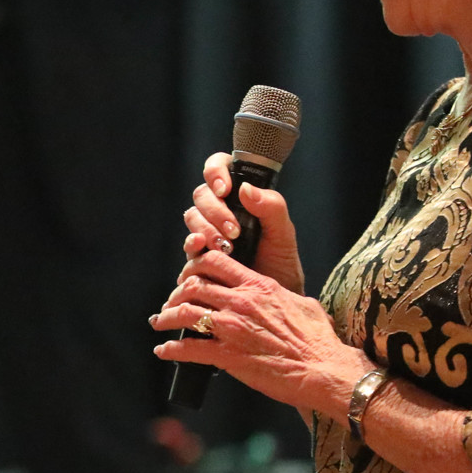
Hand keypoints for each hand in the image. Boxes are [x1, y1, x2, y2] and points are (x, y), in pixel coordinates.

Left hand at [150, 250, 364, 413]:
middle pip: (193, 285)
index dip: (195, 265)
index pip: (215, 262)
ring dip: (167, 317)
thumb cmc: (319, 341)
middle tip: (171, 302)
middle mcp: (241, 302)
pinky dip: (171, 350)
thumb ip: (283, 296)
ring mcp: (232, 328)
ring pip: (185, 313)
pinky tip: (163, 351)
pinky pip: (188, 349)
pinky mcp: (228, 356)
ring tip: (160, 322)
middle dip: (176, 292)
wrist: (323, 371)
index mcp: (258, 286)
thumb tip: (281, 296)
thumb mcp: (303, 305)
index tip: (189, 274)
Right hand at [182, 153, 305, 292]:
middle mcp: (221, 212)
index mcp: (241, 198)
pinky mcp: (199, 256)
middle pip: (202, 195)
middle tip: (233, 230)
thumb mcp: (283, 234)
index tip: (225, 189)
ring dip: (205, 227)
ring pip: (192, 217)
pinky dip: (192, 242)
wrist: (273, 303)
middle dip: (215, 210)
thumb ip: (271, 208)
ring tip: (226, 245)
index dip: (215, 172)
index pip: (220, 169)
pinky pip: (188, 243)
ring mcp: (208, 233)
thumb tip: (245, 189)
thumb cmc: (281, 264)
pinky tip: (202, 247)